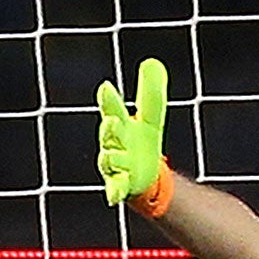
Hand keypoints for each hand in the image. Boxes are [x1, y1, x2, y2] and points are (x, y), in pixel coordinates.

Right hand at [95, 58, 167, 205]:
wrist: (144, 175)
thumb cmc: (140, 142)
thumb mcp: (150, 118)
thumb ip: (150, 93)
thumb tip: (152, 62)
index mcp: (118, 124)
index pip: (112, 109)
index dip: (109, 99)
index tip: (107, 87)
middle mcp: (112, 143)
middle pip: (109, 134)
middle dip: (110, 128)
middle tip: (113, 122)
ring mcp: (114, 165)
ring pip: (110, 159)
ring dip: (113, 156)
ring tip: (118, 155)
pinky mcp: (120, 184)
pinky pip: (114, 187)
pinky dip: (113, 191)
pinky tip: (113, 196)